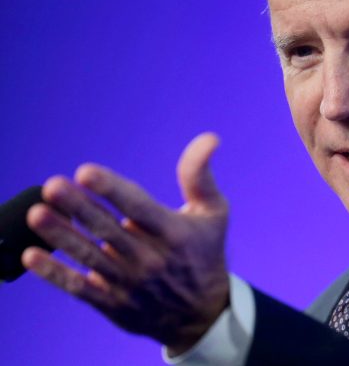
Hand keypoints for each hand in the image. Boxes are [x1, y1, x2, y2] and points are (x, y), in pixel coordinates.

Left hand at [22, 133, 229, 353]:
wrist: (200, 313)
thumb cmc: (205, 251)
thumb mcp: (214, 212)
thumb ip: (200, 175)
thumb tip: (209, 138)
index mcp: (175, 233)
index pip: (139, 208)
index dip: (112, 190)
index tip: (85, 172)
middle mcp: (151, 259)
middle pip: (108, 230)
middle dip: (78, 207)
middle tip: (52, 186)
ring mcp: (130, 283)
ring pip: (90, 257)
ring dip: (61, 235)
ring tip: (37, 214)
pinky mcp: (113, 303)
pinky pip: (79, 288)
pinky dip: (55, 273)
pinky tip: (32, 255)